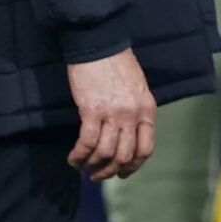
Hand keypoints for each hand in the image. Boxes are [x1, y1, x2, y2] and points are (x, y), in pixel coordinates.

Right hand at [66, 48, 156, 178]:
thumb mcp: (138, 89)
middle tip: (97, 175)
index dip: (133, 166)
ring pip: (105, 153)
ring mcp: (113, 113)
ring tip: (83, 168)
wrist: (100, 45)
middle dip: (110, 171)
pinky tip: (73, 158)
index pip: (146, 148)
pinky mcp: (91, 110)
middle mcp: (133, 114)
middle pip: (125, 155)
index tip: (122, 173)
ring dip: (92, 166)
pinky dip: (79, 155)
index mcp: (147, 109)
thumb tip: (126, 136)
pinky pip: (87, 142)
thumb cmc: (118, 65)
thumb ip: (136, 112)